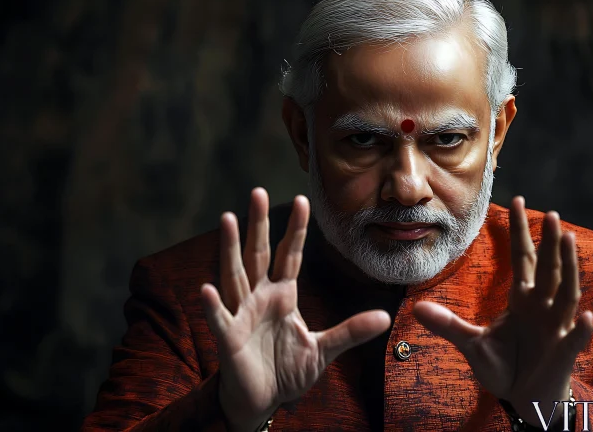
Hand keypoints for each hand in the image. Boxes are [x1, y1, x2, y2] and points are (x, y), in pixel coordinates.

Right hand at [200, 188, 390, 431]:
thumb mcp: (324, 349)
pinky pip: (220, 320)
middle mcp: (259, 298)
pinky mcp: (229, 340)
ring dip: (230, 248)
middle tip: (256, 192)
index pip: (290, 256)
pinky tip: (207, 289)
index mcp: (282, 296)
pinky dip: (214, 306)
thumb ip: (350, 331)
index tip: (302, 201)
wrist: (263, 399)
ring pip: (235, 275)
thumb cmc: (287, 370)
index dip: (296, 230)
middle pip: (258, 254)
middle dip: (258, 224)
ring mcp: (241, 315)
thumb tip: (385, 317)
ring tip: (227, 218)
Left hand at [414, 196, 592, 426]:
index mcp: (523, 300)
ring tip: (569, 241)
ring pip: (566, 293)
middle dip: (550, 242)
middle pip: (548, 268)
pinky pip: (572, 340)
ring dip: (569, 268)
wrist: (525, 398)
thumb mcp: (471, 344)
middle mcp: (543, 307)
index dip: (521, 231)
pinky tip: (584, 316)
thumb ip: (448, 325)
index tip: (518, 200)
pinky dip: (579, 329)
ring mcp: (556, 328)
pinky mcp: (562, 353)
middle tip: (552, 215)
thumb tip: (415, 308)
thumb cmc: (504, 366)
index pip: (523, 258)